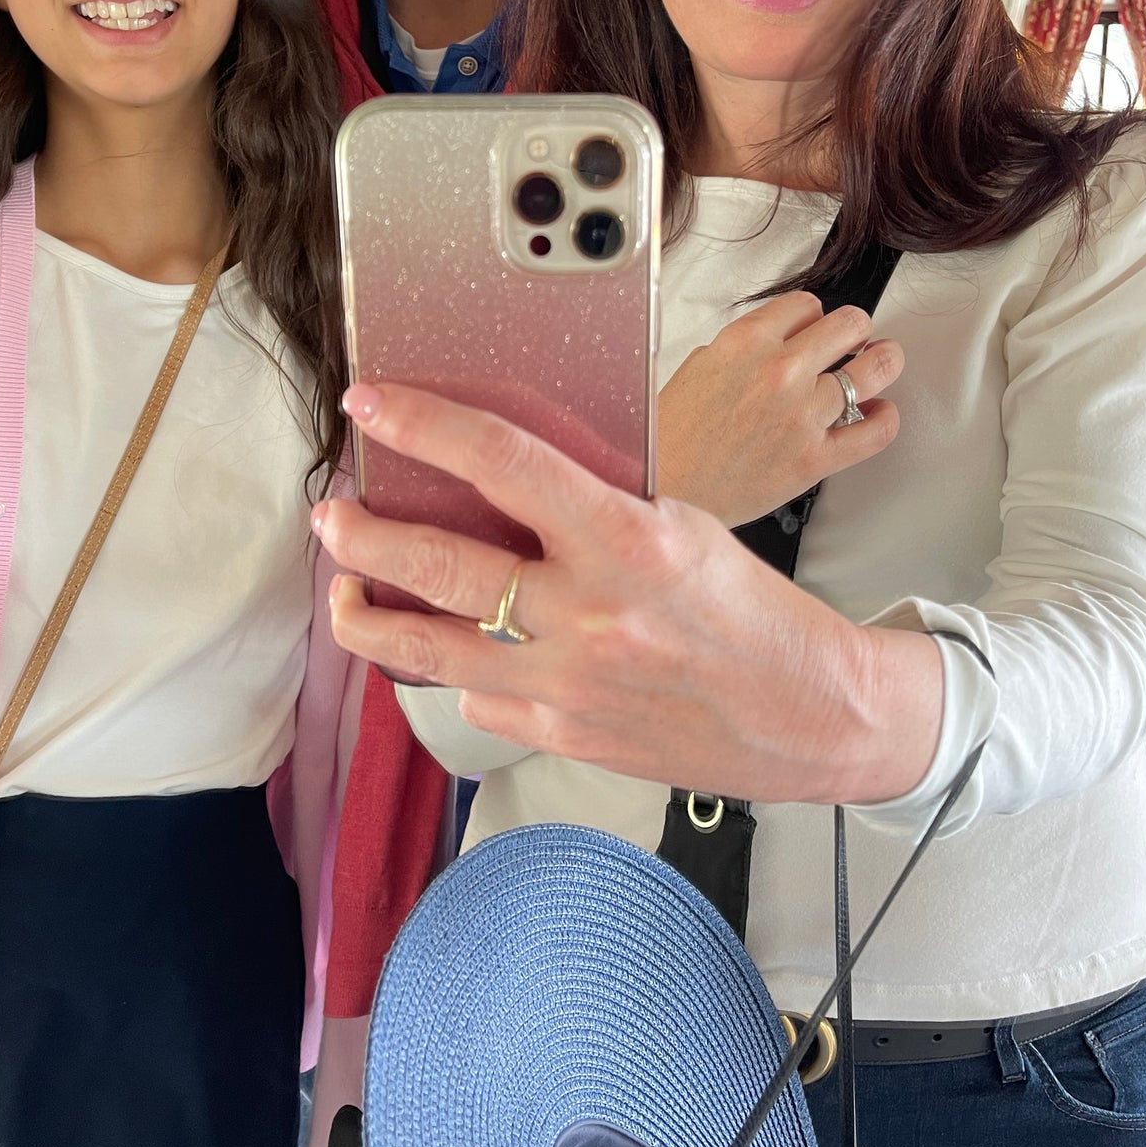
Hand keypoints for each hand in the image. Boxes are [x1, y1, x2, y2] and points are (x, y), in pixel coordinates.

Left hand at [314, 383, 940, 807]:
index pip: (503, 464)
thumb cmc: (754, 615)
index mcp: (629, 543)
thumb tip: (505, 481)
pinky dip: (459, 673)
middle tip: (331, 514)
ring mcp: (568, 688)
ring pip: (428, 651)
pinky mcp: (563, 738)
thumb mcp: (684, 530)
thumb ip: (596, 509)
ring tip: (346, 591)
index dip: (424, 427)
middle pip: (437, 565)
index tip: (372, 407)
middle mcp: (589, 618)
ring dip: (370, 615)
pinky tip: (456, 654)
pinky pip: (480, 700)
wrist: (814, 717)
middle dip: (362, 535)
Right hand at [660, 295, 901, 523]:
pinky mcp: (816, 458)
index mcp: (745, 343)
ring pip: (874, 369)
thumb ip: (743, 349)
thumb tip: (775, 345)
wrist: (659, 490)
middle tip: (855, 338)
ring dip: (882, 362)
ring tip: (883, 362)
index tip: (815, 327)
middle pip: (850, 325)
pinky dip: (885, 418)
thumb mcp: (698, 366)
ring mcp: (803, 415)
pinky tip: (880, 412)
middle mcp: (780, 372)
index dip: (814, 316)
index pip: (806, 306)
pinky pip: (875, 431)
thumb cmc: (670, 437)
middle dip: (855, 329)